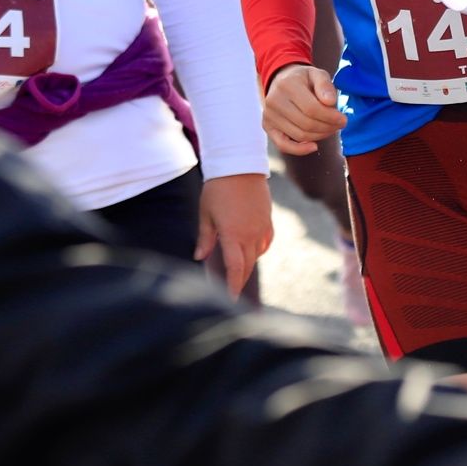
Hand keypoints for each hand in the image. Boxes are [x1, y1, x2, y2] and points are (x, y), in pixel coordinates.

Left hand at [196, 172, 272, 297]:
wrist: (240, 165)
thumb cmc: (217, 188)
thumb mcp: (205, 213)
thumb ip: (205, 237)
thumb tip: (199, 257)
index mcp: (233, 235)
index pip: (235, 268)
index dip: (233, 286)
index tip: (230, 300)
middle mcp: (250, 234)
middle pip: (247, 265)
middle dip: (239, 280)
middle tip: (232, 293)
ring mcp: (261, 227)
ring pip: (257, 255)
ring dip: (248, 265)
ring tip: (238, 273)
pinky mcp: (268, 219)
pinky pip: (266, 242)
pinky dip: (259, 250)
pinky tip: (252, 252)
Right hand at [263, 63, 345, 154]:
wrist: (282, 80)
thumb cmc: (303, 79)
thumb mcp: (317, 74)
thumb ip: (325, 85)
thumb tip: (330, 102)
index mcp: (287, 85)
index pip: (312, 108)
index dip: (330, 117)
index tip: (343, 119)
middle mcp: (274, 101)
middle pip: (306, 124)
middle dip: (328, 127)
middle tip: (339, 125)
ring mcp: (269, 116)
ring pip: (299, 135)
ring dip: (319, 136)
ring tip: (330, 129)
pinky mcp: (267, 127)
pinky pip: (283, 145)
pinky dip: (299, 150)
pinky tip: (314, 146)